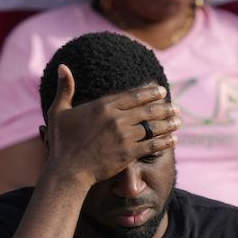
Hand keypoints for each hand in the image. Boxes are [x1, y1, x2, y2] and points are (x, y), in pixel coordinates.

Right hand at [42, 64, 179, 188]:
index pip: (133, 96)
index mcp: (103, 106)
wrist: (68, 170)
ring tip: (179, 121)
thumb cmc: (61, 143)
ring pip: (152, 127)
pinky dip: (165, 141)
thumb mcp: (59, 112)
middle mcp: (116, 118)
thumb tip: (63, 67)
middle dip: (164, 108)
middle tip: (176, 107)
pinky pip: (152, 145)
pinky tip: (174, 139)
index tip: (162, 91)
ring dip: (169, 123)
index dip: (150, 93)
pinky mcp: (128, 153)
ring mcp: (124, 136)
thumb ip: (65, 89)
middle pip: (147, 110)